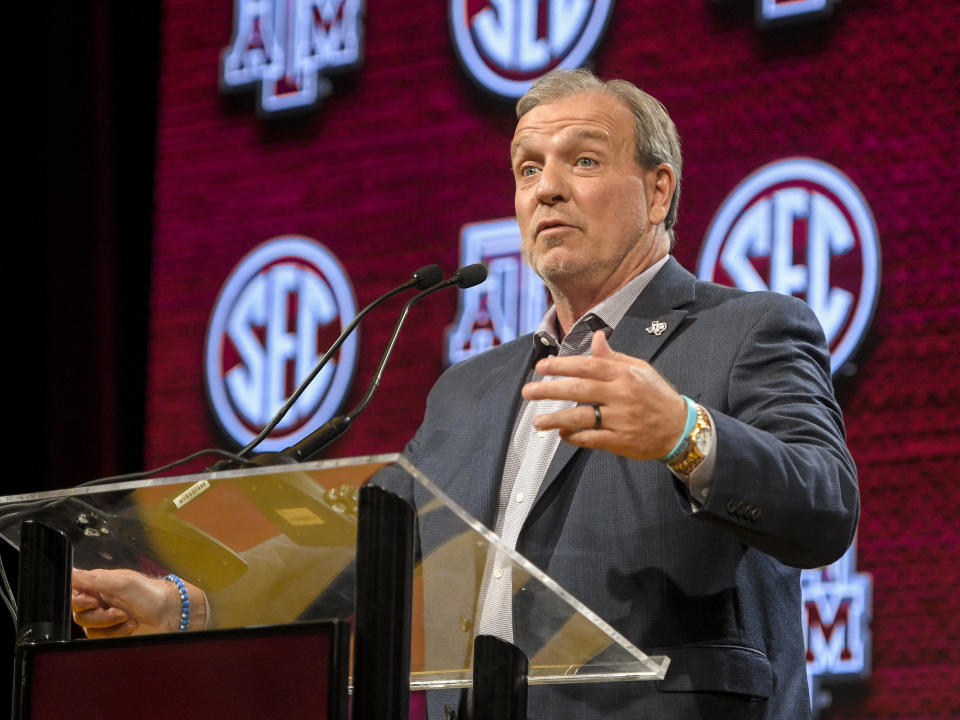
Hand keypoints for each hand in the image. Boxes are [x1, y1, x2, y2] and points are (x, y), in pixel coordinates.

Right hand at [72, 568, 205, 637]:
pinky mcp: (111, 630)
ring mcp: (104, 616)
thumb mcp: (122, 583)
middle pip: (79, 614)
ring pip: (89, 628)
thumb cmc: (150, 592)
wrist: (170, 612)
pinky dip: (116, 633)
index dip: (79, 601)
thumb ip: (94, 579)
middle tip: (118, 612)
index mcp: (98, 583)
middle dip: (99, 616)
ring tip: (128, 618)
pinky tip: (131, 625)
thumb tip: (71, 572)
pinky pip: (101, 638)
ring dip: (110, 625)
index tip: (94, 602)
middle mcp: (98, 599)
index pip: (73, 593)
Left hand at [521, 330, 686, 459]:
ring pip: (582, 417)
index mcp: (623, 374)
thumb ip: (613, 357)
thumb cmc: (656, 396)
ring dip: (556, 419)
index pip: (587, 366)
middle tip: (528, 392)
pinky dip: (574, 437)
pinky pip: (592, 438)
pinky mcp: (620, 440)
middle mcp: (620, 395)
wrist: (680, 428)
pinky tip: (562, 434)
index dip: (561, 365)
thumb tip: (596, 337)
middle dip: (549, 390)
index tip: (541, 366)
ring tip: (537, 421)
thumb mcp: (639, 370)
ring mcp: (620, 419)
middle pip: (579, 389)